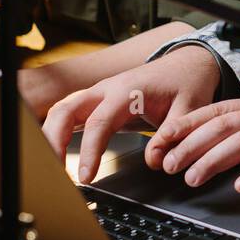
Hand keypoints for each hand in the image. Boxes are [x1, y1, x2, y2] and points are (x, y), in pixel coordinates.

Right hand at [41, 46, 221, 183]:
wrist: (187, 64)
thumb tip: (155, 161)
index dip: (89, 150)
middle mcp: (107, 88)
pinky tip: (53, 153)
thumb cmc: (186, 84)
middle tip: (56, 172)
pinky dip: (57, 131)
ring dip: (50, 135)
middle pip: (67, 109)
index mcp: (129, 90)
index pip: (100, 121)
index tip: (85, 176)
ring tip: (51, 167)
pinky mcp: (98, 101)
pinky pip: (70, 113)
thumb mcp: (189, 109)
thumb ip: (172, 135)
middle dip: (53, 139)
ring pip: (63, 109)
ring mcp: (99, 93)